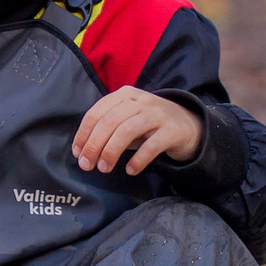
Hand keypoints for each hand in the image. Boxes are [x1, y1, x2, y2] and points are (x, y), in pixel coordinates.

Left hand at [73, 87, 204, 175]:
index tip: (77, 153)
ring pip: (127, 131)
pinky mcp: (173, 130)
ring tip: (104, 168)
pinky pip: (151, 146)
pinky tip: (130, 170)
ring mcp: (158, 114)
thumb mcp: (126, 120)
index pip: (96, 113)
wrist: (188, 126)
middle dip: (94, 145)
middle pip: (109, 122)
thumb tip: (82, 151)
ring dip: (111, 152)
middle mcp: (141, 101)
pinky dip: (138, 160)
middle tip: (87, 165)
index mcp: (124, 95)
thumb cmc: (148, 125)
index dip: (83, 134)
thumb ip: (106, 129)